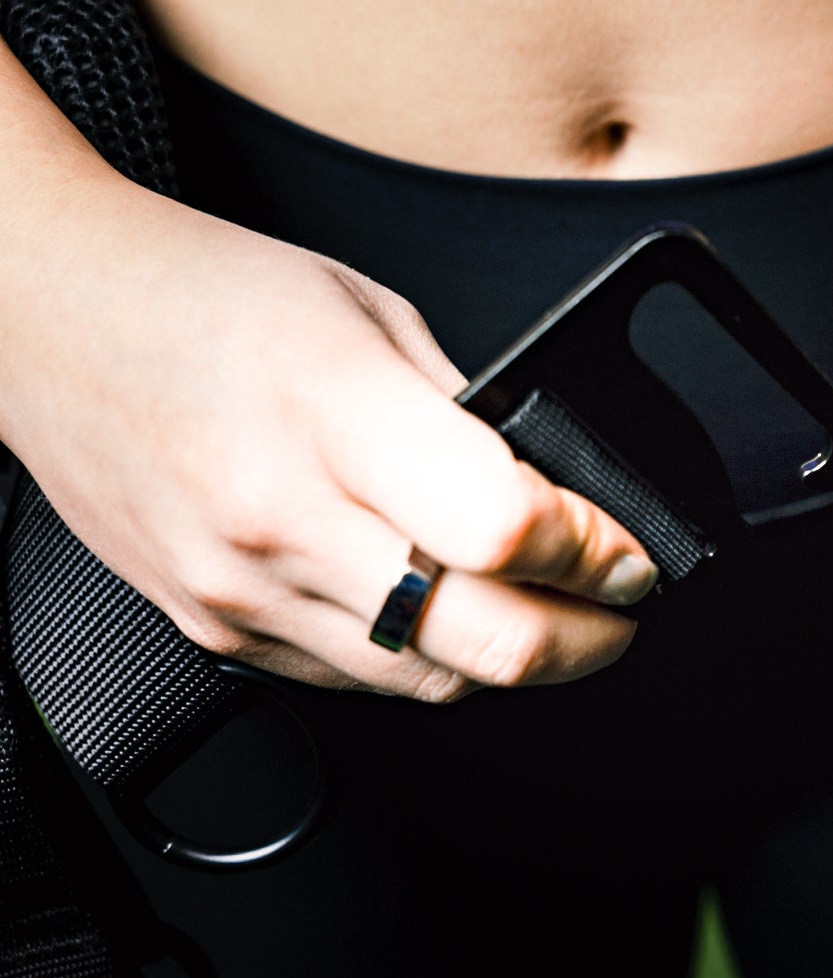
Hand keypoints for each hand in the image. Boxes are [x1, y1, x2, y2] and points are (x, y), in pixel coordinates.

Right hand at [0, 181, 656, 701]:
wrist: (43, 321)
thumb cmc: (200, 296)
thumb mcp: (368, 313)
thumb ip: (467, 415)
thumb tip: (558, 495)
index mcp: (330, 409)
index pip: (503, 529)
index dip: (595, 552)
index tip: (629, 548)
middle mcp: (280, 515)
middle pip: (485, 640)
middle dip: (590, 639)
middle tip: (622, 607)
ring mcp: (244, 589)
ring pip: (432, 681)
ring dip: (516, 661)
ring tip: (555, 615)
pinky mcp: (219, 631)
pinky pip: (362, 679)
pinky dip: (429, 659)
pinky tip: (451, 615)